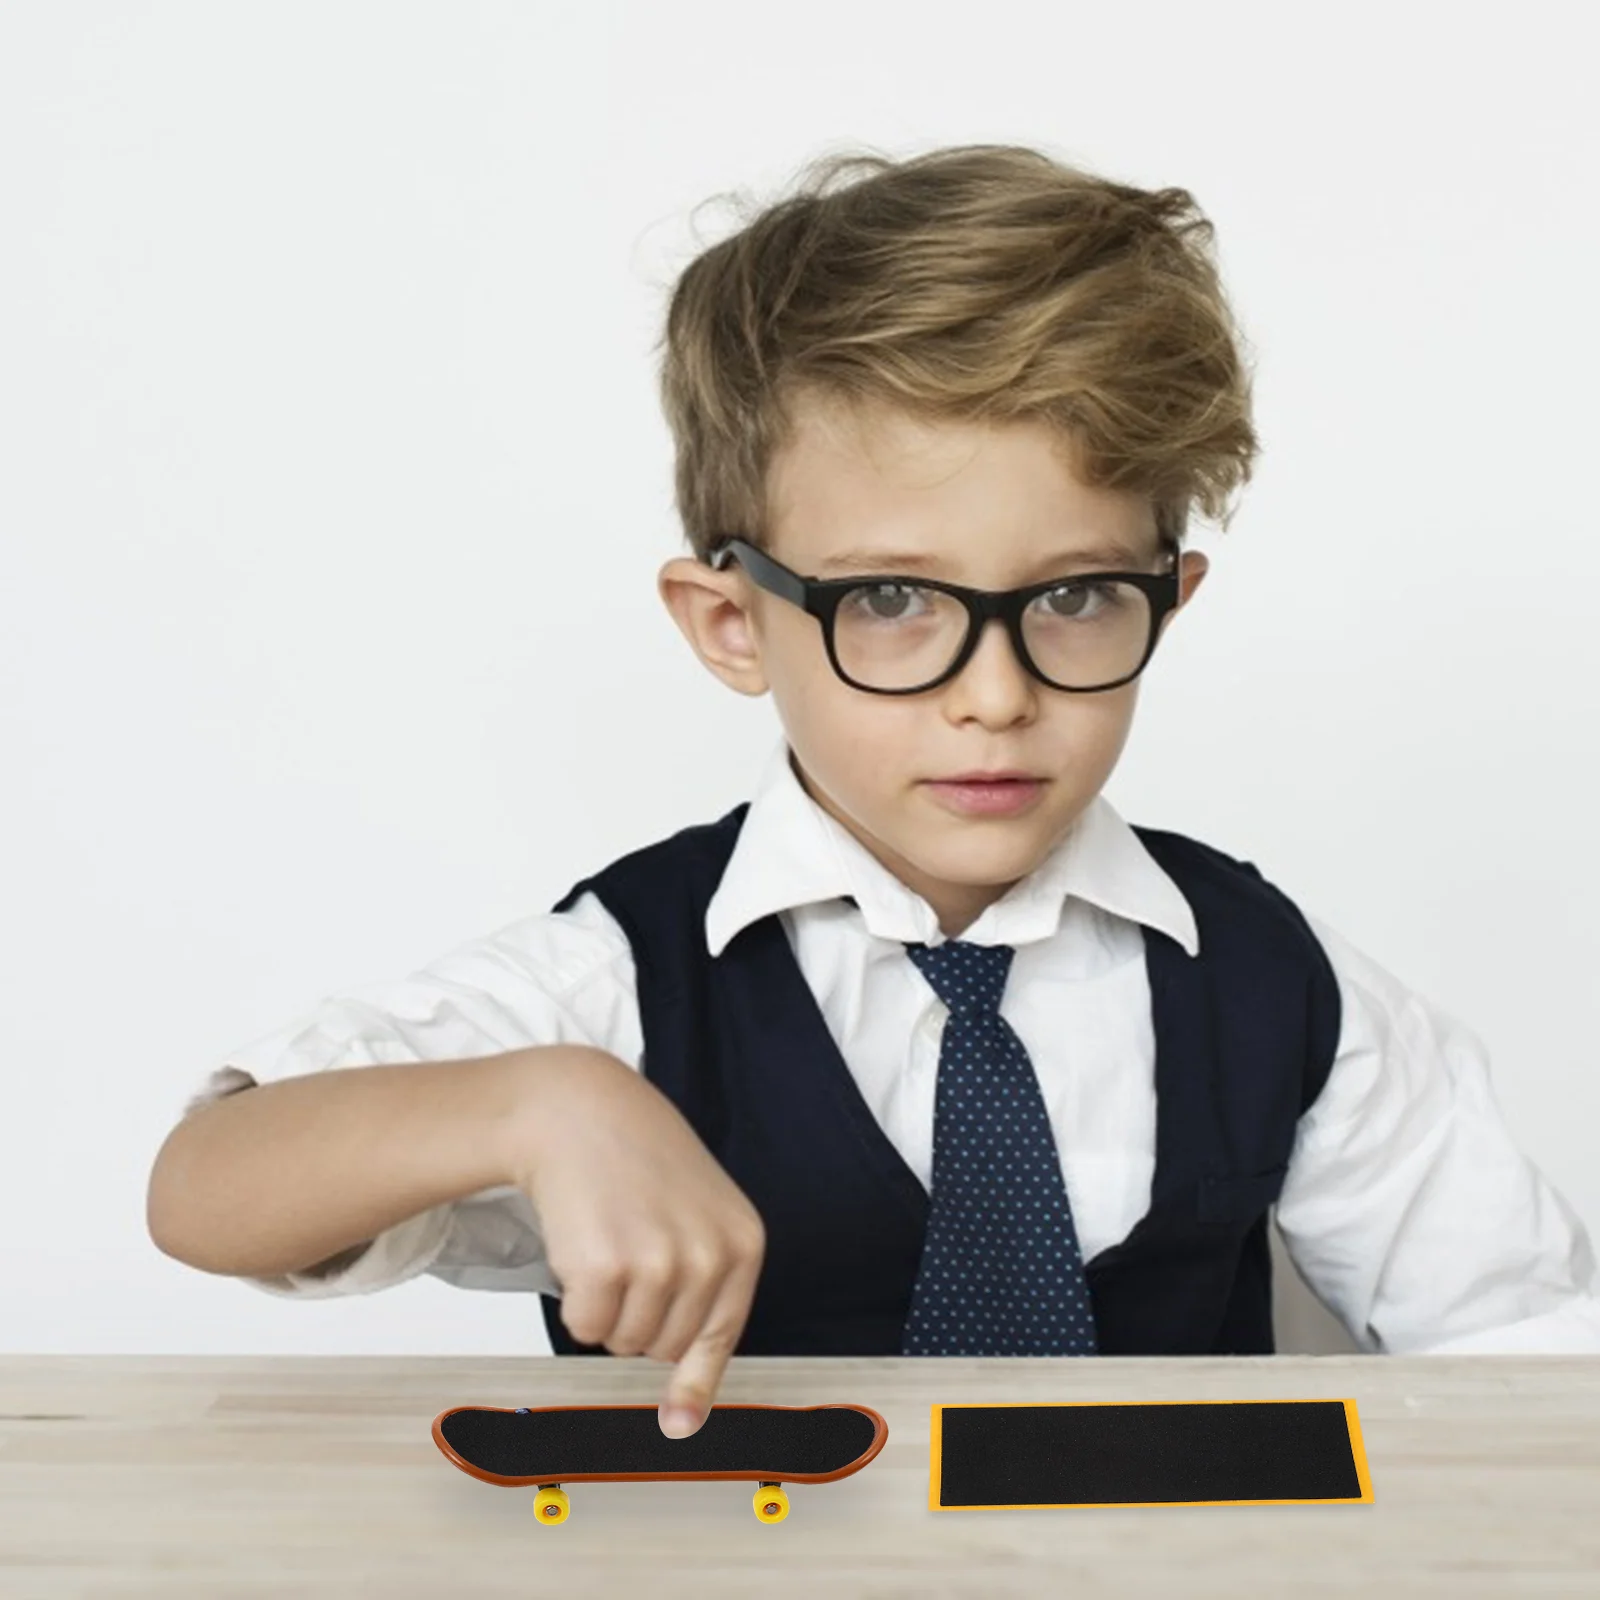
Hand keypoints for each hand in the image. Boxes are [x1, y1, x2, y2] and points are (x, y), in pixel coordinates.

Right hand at [501, 1047, 765, 1436]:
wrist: (579, 1110)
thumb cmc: (636, 1164)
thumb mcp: (696, 1217)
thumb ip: (703, 1300)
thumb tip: (684, 1421)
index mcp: (743, 1243)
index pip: (722, 1338)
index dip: (692, 1379)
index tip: (677, 1423)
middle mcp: (710, 1257)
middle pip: (664, 1348)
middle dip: (637, 1316)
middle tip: (625, 1253)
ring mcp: (660, 1262)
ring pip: (623, 1343)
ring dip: (605, 1307)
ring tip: (607, 1240)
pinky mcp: (606, 1267)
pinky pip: (583, 1329)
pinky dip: (573, 1301)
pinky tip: (580, 1243)